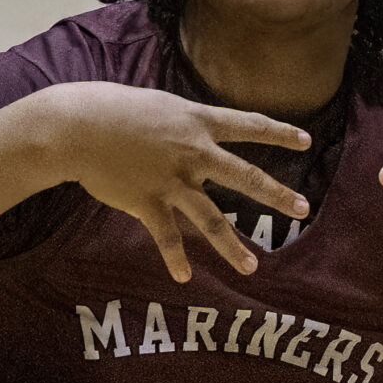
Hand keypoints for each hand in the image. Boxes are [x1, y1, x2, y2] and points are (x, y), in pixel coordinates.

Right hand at [0, 83, 310, 282]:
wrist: (77, 126)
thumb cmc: (112, 109)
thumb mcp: (158, 105)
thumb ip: (183, 121)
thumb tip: (197, 130)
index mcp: (197, 122)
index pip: (249, 126)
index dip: (280, 133)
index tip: (306, 140)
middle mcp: (192, 152)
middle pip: (245, 177)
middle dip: (277, 194)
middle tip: (303, 209)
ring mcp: (172, 180)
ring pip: (211, 219)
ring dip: (233, 247)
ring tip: (253, 268)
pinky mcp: (147, 202)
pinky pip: (167, 237)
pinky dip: (175, 258)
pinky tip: (184, 277)